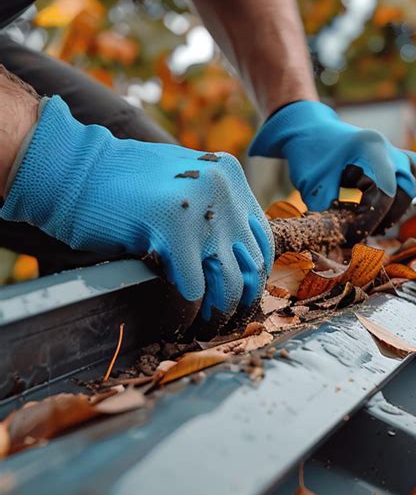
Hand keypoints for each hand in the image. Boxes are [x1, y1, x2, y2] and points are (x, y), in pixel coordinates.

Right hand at [1, 95, 273, 322]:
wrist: (75, 170)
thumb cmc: (124, 186)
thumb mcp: (184, 187)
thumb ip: (214, 213)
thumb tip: (234, 261)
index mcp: (230, 176)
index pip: (261, 238)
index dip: (254, 274)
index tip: (240, 296)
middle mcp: (223, 187)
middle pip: (252, 263)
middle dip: (242, 300)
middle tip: (227, 319)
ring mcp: (200, 206)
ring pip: (229, 280)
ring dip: (220, 311)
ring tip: (206, 324)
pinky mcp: (172, 227)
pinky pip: (194, 285)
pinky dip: (189, 305)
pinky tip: (179, 313)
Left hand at [249, 100, 415, 235]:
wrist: (308, 129)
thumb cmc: (308, 156)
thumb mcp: (312, 186)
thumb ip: (328, 213)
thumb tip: (341, 240)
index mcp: (369, 147)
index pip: (386, 191)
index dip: (373, 217)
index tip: (357, 233)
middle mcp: (387, 147)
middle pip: (405, 188)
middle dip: (388, 214)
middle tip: (367, 230)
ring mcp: (392, 149)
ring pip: (414, 180)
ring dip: (399, 204)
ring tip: (376, 220)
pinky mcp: (393, 154)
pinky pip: (414, 172)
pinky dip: (405, 191)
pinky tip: (385, 205)